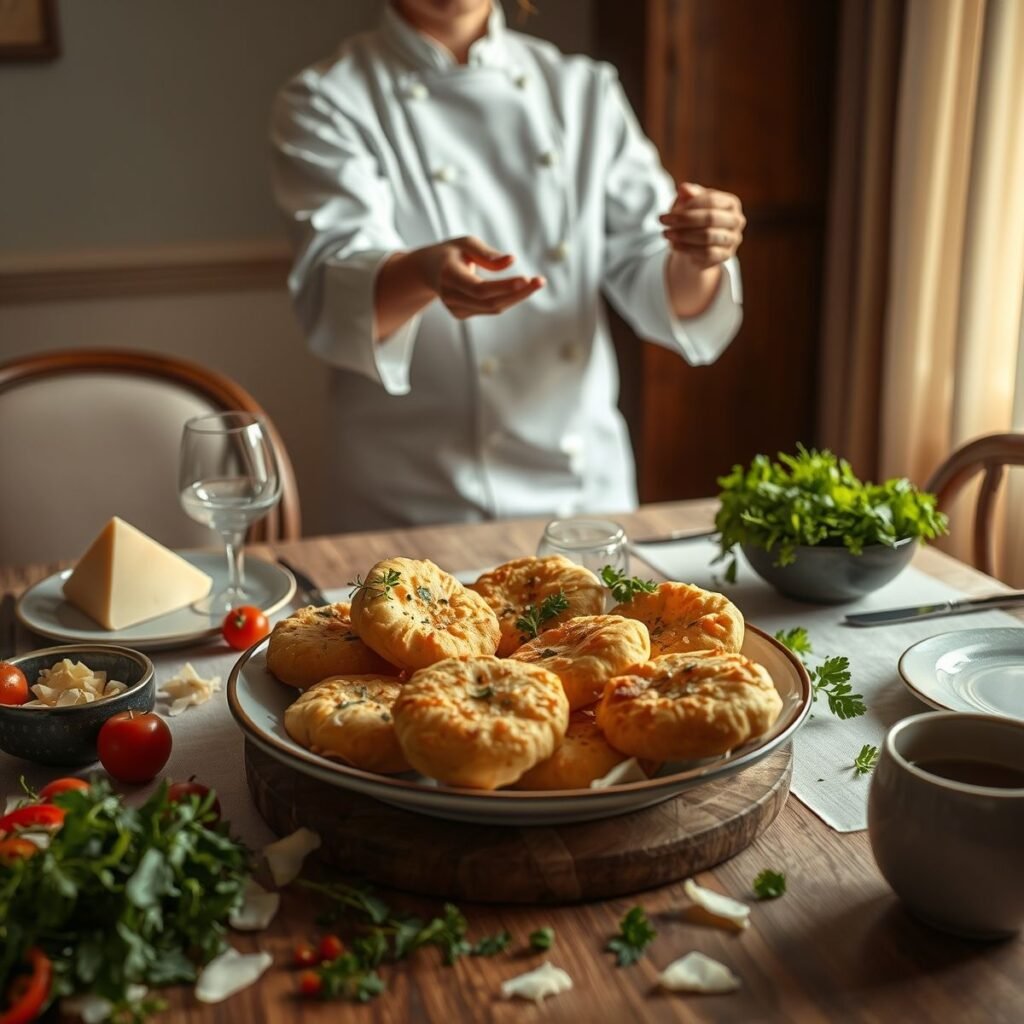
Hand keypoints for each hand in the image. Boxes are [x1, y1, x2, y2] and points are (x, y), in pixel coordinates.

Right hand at [414, 236, 544, 319]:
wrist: (428, 270)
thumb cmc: (451, 252)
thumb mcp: (466, 243)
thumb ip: (487, 254)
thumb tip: (511, 261)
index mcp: (448, 275)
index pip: (479, 288)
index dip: (503, 287)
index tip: (525, 279)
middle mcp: (450, 296)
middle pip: (490, 302)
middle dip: (518, 293)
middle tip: (540, 281)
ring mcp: (455, 308)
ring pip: (493, 308)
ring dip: (517, 297)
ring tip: (537, 283)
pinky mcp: (462, 314)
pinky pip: (491, 308)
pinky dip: (508, 298)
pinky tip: (519, 288)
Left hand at [659, 183, 744, 269]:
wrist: (696, 245)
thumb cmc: (693, 218)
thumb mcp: (688, 204)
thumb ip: (688, 194)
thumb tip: (683, 188)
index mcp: (731, 203)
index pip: (711, 200)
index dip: (688, 206)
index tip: (667, 213)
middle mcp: (736, 220)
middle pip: (711, 218)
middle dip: (684, 220)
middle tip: (663, 222)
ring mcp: (733, 239)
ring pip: (708, 237)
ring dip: (683, 235)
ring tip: (666, 234)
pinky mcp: (726, 255)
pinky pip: (707, 253)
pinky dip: (688, 249)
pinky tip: (674, 246)